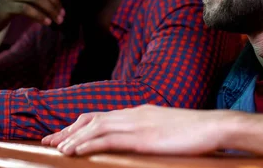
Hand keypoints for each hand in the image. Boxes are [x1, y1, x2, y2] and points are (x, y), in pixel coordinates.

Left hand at [41, 105, 225, 155]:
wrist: (213, 127)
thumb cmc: (195, 131)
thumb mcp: (167, 129)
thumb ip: (150, 132)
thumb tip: (140, 141)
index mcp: (139, 112)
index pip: (101, 116)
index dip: (79, 125)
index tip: (64, 135)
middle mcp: (133, 114)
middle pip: (92, 118)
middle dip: (69, 130)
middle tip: (49, 141)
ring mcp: (137, 123)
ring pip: (95, 127)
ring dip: (73, 137)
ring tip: (56, 148)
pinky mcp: (141, 137)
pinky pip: (107, 139)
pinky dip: (87, 144)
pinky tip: (74, 151)